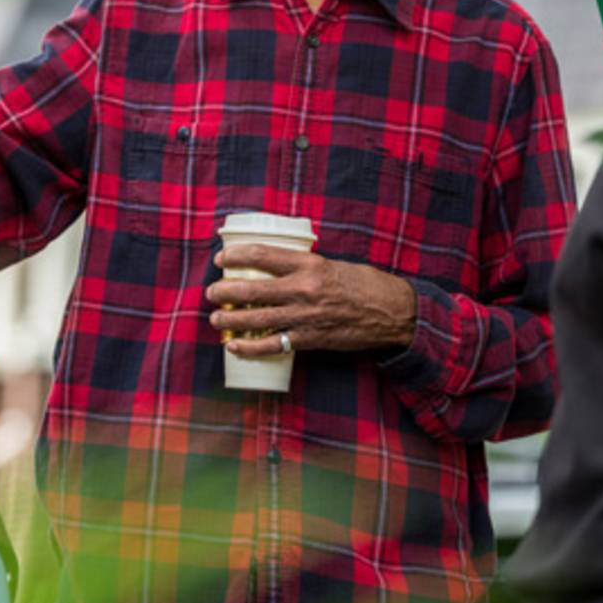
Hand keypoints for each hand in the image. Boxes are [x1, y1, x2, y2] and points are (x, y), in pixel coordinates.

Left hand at [205, 244, 416, 356]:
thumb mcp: (331, 264)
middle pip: (251, 289)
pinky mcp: (309, 339)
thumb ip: (303, 266)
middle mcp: (303, 289)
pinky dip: (250, 347)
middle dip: (224, 291)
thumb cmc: (363, 284)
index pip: (262, 255)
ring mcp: (304, 317)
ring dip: (230, 320)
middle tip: (211, 293)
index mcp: (308, 264)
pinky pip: (273, 345)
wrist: (391, 313)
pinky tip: (234, 346)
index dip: (236, 256)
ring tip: (215, 319)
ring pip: (256, 319)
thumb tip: (274, 265)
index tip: (221, 259)